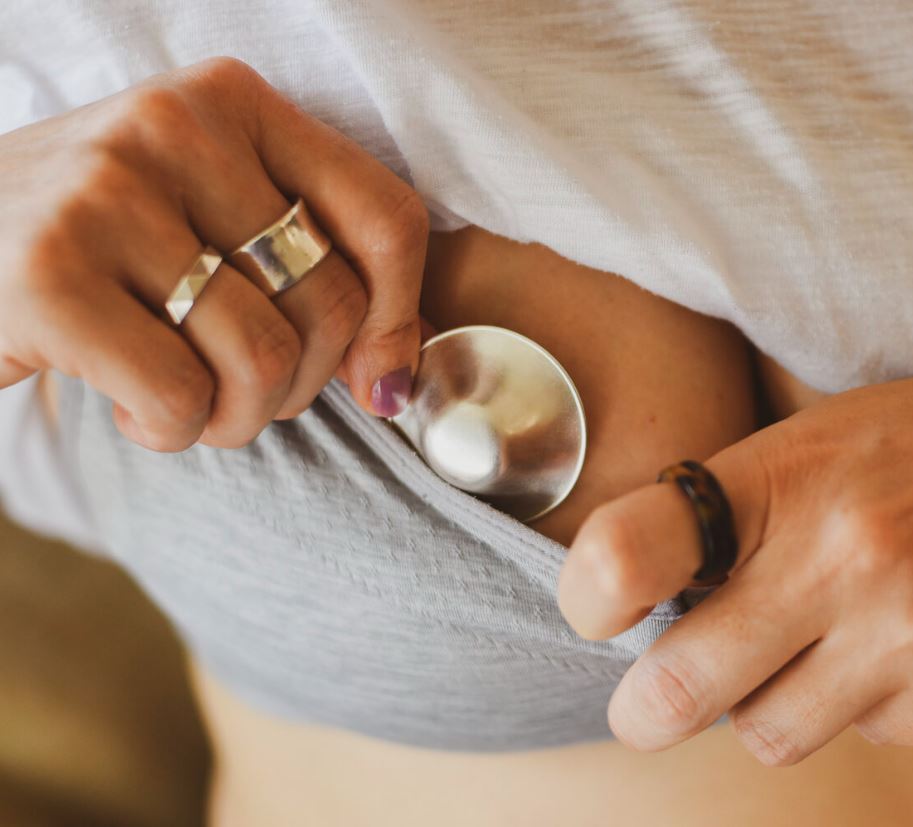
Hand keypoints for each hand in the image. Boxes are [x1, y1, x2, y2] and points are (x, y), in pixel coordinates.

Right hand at [0, 57, 426, 450]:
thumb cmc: (102, 242)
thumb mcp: (211, 219)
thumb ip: (309, 272)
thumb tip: (395, 380)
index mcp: (234, 103)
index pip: (384, 217)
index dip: (400, 319)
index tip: (379, 382)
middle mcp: (175, 128)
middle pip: (329, 303)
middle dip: (300, 385)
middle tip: (242, 391)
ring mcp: (107, 196)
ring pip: (262, 361)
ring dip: (235, 417)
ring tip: (184, 401)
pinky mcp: (50, 276)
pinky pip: (181, 399)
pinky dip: (171, 431)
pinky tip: (131, 408)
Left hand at [558, 378, 912, 764]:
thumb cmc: (888, 450)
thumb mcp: (793, 447)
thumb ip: (713, 522)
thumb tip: (631, 609)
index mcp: (777, 482)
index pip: (630, 553)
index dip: (588, 596)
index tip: (596, 612)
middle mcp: (841, 562)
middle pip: (681, 689)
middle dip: (646, 710)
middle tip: (643, 708)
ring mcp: (905, 636)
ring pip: (770, 732)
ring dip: (763, 702)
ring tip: (796, 643)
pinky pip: (860, 735)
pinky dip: (852, 705)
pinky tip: (878, 645)